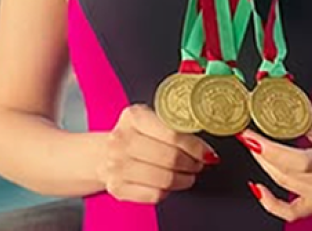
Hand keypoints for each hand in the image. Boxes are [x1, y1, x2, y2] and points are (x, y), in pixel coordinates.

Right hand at [99, 104, 219, 202]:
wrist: (104, 153)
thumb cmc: (136, 137)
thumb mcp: (152, 121)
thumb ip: (176, 129)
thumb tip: (207, 150)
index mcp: (133, 117)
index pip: (173, 134)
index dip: (195, 147)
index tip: (207, 153)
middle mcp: (121, 140)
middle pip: (170, 158)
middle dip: (192, 164)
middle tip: (197, 164)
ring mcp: (116, 165)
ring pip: (165, 179)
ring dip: (183, 179)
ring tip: (186, 174)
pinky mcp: (117, 187)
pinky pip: (155, 195)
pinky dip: (166, 191)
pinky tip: (166, 184)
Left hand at [242, 112, 311, 220]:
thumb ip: (297, 121)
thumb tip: (264, 117)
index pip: (301, 161)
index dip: (270, 150)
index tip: (250, 136)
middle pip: (289, 173)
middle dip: (261, 153)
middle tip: (246, 134)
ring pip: (285, 183)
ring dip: (264, 165)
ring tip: (254, 146)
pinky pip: (292, 211)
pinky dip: (271, 202)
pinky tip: (257, 189)